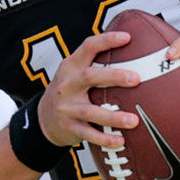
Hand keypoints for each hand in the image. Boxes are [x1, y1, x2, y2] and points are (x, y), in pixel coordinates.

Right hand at [38, 31, 139, 150]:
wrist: (42, 119)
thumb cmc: (69, 92)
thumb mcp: (75, 73)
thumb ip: (97, 64)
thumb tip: (135, 51)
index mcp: (71, 67)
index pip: (87, 47)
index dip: (106, 40)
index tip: (127, 38)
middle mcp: (67, 85)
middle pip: (89, 77)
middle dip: (114, 76)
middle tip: (137, 78)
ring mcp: (66, 107)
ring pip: (90, 111)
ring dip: (113, 116)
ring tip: (134, 120)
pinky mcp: (69, 127)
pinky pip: (88, 134)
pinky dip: (104, 138)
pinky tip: (120, 141)